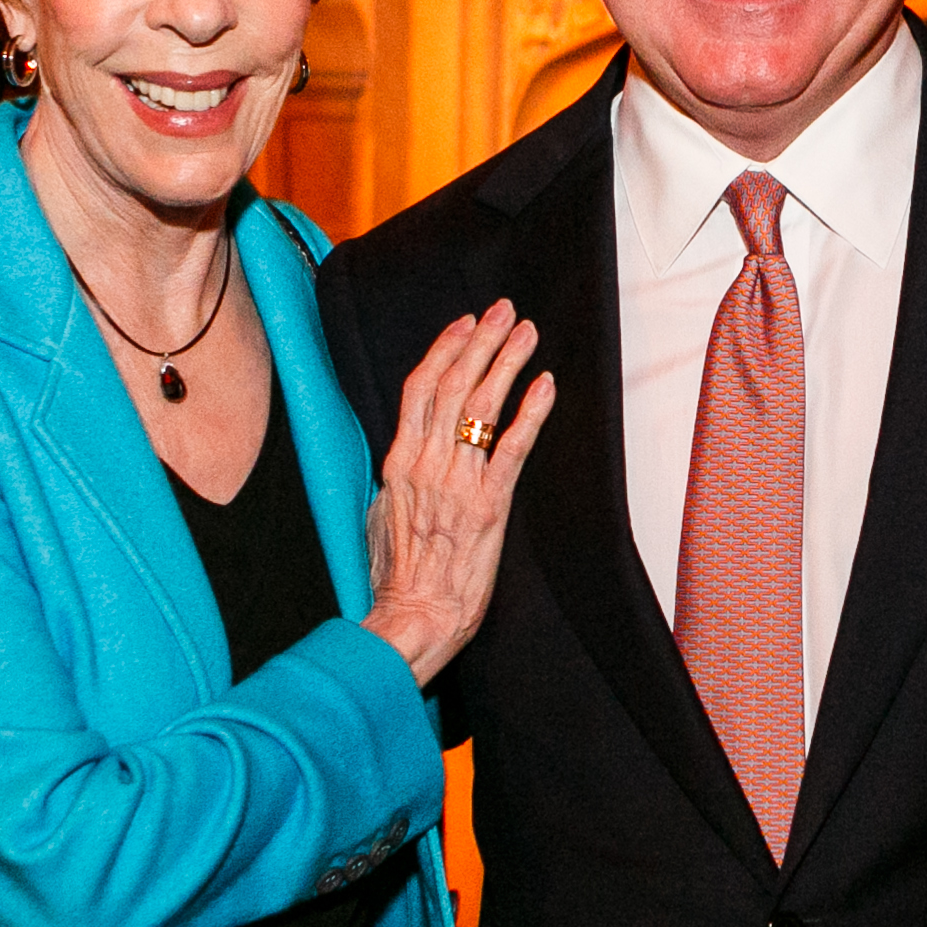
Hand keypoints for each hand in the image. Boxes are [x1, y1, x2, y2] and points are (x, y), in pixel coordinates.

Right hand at [363, 300, 553, 686]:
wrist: (414, 615)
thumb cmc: (398, 576)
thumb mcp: (380, 516)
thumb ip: (395, 480)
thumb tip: (405, 455)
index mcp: (398, 463)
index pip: (420, 389)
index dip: (445, 350)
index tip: (465, 324)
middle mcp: (425, 464)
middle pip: (453, 385)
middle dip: (481, 342)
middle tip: (504, 311)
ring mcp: (457, 482)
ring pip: (481, 406)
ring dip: (507, 363)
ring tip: (527, 333)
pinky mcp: (488, 505)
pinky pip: (512, 446)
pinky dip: (531, 412)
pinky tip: (546, 386)